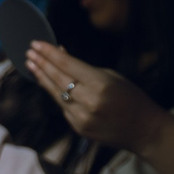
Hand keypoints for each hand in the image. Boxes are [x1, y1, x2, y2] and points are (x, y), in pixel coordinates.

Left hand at [22, 43, 165, 152]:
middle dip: (41, 64)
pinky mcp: (78, 128)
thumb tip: (61, 55)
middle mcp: (88, 102)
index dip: (49, 54)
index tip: (36, 44)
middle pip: (57, 79)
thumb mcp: (111, 76)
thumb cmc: (131, 98)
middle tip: (29, 52)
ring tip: (31, 65)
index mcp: (99, 84)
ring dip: (42, 78)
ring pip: (55, 94)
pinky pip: (63, 107)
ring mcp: (81, 117)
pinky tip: (46, 82)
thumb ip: (84, 68)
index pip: (67, 65)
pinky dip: (55, 93)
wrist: (143, 130)